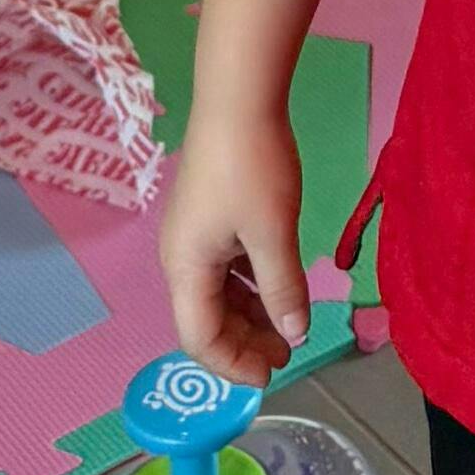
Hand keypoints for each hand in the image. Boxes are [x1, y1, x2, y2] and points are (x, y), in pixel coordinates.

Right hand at [158, 105, 313, 389]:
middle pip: (206, 319)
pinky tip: (277, 286)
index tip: (271, 376)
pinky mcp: (208, 216)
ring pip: (217, 293)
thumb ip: (283, 289)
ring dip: (249, 314)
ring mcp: (192, 235)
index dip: (233, 365)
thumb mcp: (274, 233)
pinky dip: (248, 286)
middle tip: (288, 353)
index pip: (200, 339)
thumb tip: (294, 335)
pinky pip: (224, 267)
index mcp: (186, 269)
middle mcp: (180, 258)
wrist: (238, 98)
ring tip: (288, 326)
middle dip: (245, 342)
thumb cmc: (253, 168)